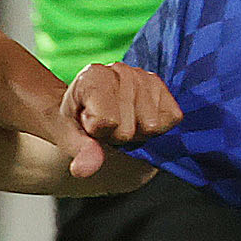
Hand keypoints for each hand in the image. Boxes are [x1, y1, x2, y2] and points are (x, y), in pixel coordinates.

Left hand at [57, 63, 181, 176]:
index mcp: (93, 77)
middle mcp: (120, 71)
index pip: (107, 122)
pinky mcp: (162, 87)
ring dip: (136, 131)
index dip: (98, 133)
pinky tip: (139, 117)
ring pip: (151, 126)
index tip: (90, 124)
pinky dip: (157, 126)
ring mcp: (143, 76)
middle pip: (129, 129)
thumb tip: (84, 169)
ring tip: (121, 120)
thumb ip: (79, 150)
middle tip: (106, 125)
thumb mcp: (68, 136)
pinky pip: (172, 118)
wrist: (84, 106)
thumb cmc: (75, 120)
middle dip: (116, 135)